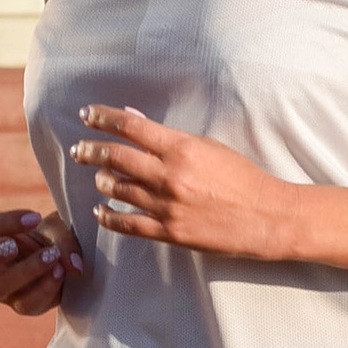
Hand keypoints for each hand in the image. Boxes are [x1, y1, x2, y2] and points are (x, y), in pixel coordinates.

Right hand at [0, 207, 82, 315]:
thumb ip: (63, 241)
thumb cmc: (51, 238)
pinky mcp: (21, 305)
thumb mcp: (57, 229)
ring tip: (51, 256)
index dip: (2, 222)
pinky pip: (25, 303)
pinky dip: (44, 288)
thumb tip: (74, 267)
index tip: (34, 217)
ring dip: (25, 270)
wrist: (66, 261)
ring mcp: (0, 290)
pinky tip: (59, 273)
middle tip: (13, 245)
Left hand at [70, 105, 302, 259]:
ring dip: (102, 180)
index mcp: (182, 148)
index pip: (131, 127)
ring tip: (98, 176)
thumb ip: (170, 136)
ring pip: (118, 189)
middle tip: (79, 149)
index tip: (87, 115)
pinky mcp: (170, 232)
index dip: (103, 118)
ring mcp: (168, 205)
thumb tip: (134, 119)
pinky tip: (100, 210)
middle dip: (91, 150)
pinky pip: (128, 224)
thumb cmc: (243, 178)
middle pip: (116, 158)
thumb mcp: (209, 147)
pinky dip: (109, 216)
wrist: (268, 217)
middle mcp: (170, 175)